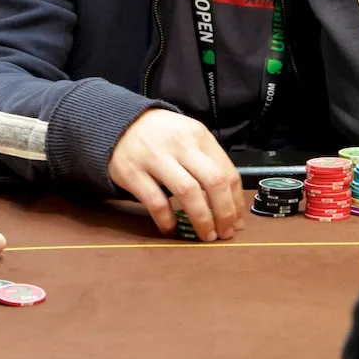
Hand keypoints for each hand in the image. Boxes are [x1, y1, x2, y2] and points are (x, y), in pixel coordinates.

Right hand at [108, 109, 245, 241]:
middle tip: (225, 233)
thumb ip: (209, 163)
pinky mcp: (132, 172)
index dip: (236, 201)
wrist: (121, 122)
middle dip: (224, 212)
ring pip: (187, 192)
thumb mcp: (189, 138)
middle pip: (213, 181)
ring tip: (205, 236)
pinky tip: (171, 229)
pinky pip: (156, 201)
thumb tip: (231, 203)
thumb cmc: (163, 136)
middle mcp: (180, 144)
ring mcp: (155, 157)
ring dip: (201, 219)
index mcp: (199, 135)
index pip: (227, 171)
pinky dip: (167, 220)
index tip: (237, 222)